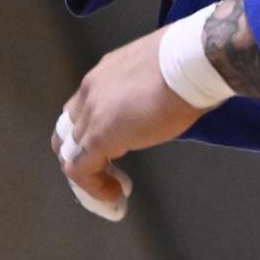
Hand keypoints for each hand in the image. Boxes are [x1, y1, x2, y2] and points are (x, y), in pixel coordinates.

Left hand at [54, 26, 199, 218]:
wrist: (190, 64)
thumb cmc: (188, 65)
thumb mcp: (161, 76)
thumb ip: (149, 93)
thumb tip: (160, 107)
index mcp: (104, 74)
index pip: (82, 107)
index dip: (91, 131)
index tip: (115, 148)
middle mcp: (90, 91)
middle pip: (69, 129)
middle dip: (82, 153)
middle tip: (104, 171)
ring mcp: (91, 114)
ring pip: (70, 150)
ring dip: (88, 172)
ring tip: (109, 186)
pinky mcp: (99, 137)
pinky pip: (80, 168)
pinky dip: (93, 187)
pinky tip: (112, 194)